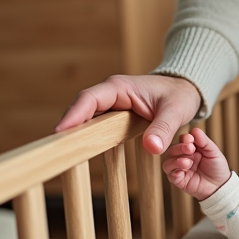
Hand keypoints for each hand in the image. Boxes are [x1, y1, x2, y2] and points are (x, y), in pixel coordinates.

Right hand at [55, 74, 201, 154]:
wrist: (185, 91)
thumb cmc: (180, 96)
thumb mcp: (176, 112)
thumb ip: (163, 129)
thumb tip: (152, 148)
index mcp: (120, 87)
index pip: (89, 99)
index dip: (74, 115)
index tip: (61, 131)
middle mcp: (110, 93)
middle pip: (80, 109)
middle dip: (67, 125)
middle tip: (54, 147)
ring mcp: (109, 104)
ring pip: (85, 117)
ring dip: (74, 131)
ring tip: (60, 151)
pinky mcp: (113, 115)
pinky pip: (94, 124)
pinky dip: (86, 135)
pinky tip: (79, 149)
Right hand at [163, 128, 230, 199]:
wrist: (221, 185)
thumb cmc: (217, 167)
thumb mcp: (213, 151)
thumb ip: (204, 141)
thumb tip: (194, 130)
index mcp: (190, 148)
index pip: (181, 140)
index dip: (184, 139)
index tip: (190, 140)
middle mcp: (182, 157)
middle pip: (172, 150)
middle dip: (179, 148)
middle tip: (189, 149)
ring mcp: (179, 169)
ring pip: (168, 162)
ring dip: (176, 161)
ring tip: (188, 162)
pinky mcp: (178, 180)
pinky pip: (171, 175)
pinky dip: (175, 172)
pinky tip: (183, 171)